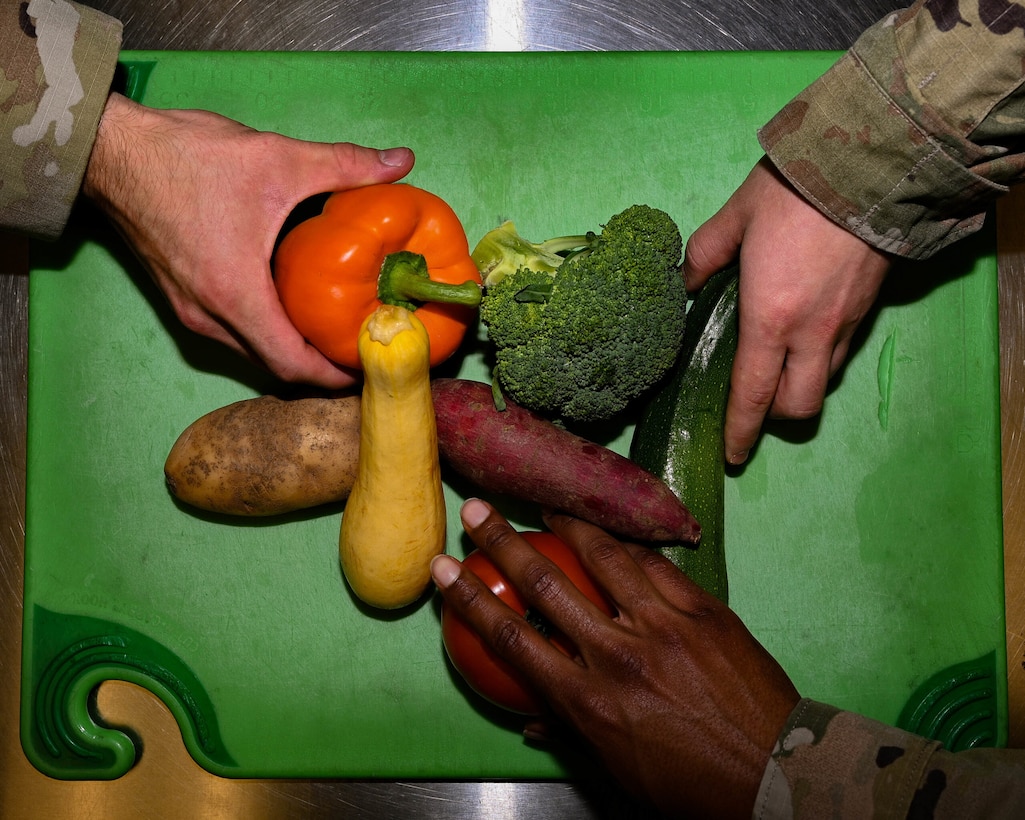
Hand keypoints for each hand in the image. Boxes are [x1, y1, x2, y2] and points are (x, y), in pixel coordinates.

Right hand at [82, 92, 415, 386]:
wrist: (112, 150)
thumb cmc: (187, 157)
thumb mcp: (278, 158)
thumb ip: (346, 165)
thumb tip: (402, 162)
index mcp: (235, 295)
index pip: (292, 365)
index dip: (334, 376)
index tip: (369, 367)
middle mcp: (209, 316)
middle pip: (273, 365)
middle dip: (319, 366)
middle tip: (360, 348)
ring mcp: (189, 310)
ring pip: (250, 350)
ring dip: (290, 349)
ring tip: (332, 331)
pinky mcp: (179, 297)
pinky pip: (231, 332)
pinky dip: (265, 330)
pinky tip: (292, 306)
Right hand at [431, 499, 799, 818]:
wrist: (777, 775)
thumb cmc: (692, 785)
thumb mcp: (618, 771)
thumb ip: (571, 734)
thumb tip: (533, 719)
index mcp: (588, 701)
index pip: (512, 638)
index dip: (470, 599)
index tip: (443, 568)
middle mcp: (618, 654)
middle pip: (546, 583)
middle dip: (503, 540)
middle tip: (476, 508)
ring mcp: (663, 625)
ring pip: (606, 557)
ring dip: (570, 525)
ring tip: (549, 506)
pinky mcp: (703, 610)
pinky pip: (658, 566)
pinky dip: (631, 547)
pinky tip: (618, 535)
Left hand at [684, 157, 890, 463]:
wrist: (872, 165)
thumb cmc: (794, 192)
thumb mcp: (736, 216)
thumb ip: (705, 254)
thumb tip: (686, 281)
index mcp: (770, 319)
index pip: (752, 394)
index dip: (739, 430)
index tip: (731, 454)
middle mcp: (811, 334)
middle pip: (798, 406)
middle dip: (774, 419)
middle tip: (754, 408)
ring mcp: (846, 324)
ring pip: (824, 381)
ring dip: (800, 387)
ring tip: (778, 369)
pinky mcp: (869, 307)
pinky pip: (843, 351)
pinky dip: (822, 358)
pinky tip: (806, 334)